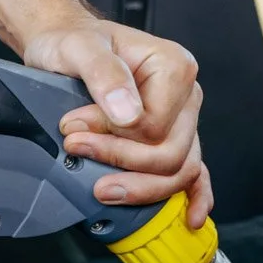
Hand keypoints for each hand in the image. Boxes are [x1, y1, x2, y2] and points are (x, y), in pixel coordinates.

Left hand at [23, 17, 212, 228]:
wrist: (66, 46)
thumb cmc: (74, 43)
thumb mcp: (79, 48)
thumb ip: (103, 74)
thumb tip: (128, 113)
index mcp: (173, 67)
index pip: (156, 125)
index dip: (114, 135)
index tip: (73, 128)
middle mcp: (185, 96)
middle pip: (170, 154)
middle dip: (121, 163)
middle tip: (77, 151)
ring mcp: (182, 122)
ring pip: (179, 171)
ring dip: (141, 187)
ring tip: (101, 189)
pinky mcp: (171, 140)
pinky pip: (194, 174)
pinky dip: (195, 197)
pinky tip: (190, 218)